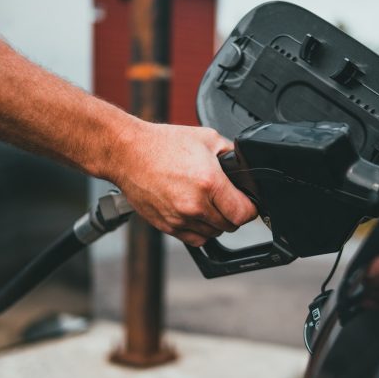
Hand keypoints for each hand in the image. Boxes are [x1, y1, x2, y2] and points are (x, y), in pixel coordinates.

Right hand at [113, 120, 256, 245]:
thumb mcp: (207, 138)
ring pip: (213, 234)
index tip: (247, 202)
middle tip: (225, 199)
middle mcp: (195, 204)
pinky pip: (194, 239)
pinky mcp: (167, 226)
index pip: (244, 213)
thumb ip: (231, 155)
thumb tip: (244, 168)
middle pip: (230, 226)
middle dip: (232, 213)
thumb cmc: (163, 144)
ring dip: (215, 223)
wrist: (128, 152)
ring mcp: (179, 218)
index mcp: (209, 182)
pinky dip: (199, 230)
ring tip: (207, 203)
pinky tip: (195, 213)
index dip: (250, 208)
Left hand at [362, 221, 378, 311]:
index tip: (363, 266)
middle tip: (365, 275)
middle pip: (368, 284)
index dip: (364, 267)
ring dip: (370, 292)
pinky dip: (378, 304)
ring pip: (374, 298)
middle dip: (365, 279)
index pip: (368, 268)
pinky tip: (372, 302)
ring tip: (368, 288)